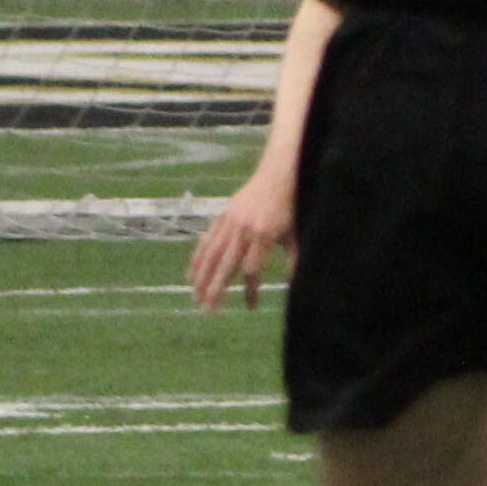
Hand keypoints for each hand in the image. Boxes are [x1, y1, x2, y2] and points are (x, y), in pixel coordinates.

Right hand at [188, 173, 294, 310]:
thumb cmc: (290, 206)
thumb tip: (292, 285)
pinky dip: (197, 258)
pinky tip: (191, 275)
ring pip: (211, 254)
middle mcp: (243, 230)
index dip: (250, 291)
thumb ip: (293, 260)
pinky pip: (207, 240)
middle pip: (226, 266)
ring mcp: (230, 222)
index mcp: (263, 236)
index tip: (251, 307)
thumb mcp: (295, 234)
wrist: (278, 174)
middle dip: (216, 290)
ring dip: (202, 277)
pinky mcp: (223, 216)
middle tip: (208, 311)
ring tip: (195, 297)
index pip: (252, 271)